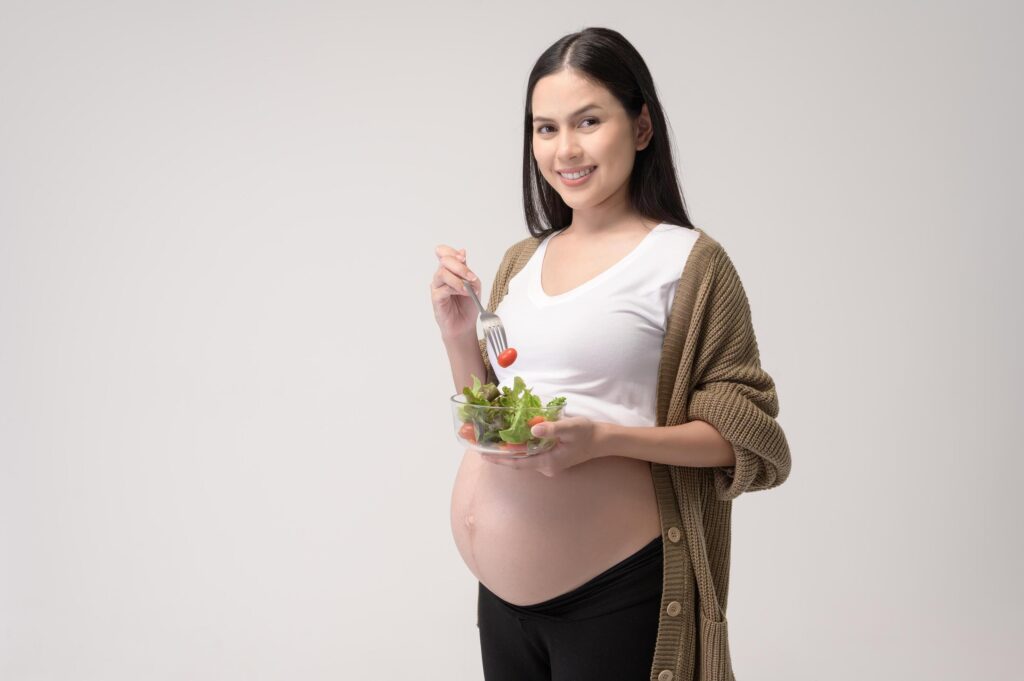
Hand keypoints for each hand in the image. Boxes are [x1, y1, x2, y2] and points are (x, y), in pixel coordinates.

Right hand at [430, 244, 481, 339]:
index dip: (452, 252)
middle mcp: (441, 276)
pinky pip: (443, 288)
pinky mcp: (436, 298)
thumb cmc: (468, 305)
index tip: (463, 258)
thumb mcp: (474, 283)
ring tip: (468, 289)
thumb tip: (462, 251)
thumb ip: (467, 269)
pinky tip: (463, 293)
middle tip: (471, 277)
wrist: (465, 324)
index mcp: (450, 270)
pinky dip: (455, 289)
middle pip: (444, 260)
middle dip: (459, 266)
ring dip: (458, 279)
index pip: (444, 253)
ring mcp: (437, 287)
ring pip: (442, 273)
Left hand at [479, 416, 604, 476]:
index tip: (483, 455)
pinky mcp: (552, 460)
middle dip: (500, 455)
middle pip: (518, 462)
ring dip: (510, 452)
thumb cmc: (587, 433)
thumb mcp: (570, 427)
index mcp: (548, 462)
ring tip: (493, 442)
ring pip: (524, 459)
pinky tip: (514, 440)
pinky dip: (521, 449)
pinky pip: (532, 456)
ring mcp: (549, 465)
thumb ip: (552, 428)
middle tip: (482, 446)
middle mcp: (546, 467)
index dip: (499, 459)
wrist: (602, 440)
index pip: (517, 463)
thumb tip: (533, 429)